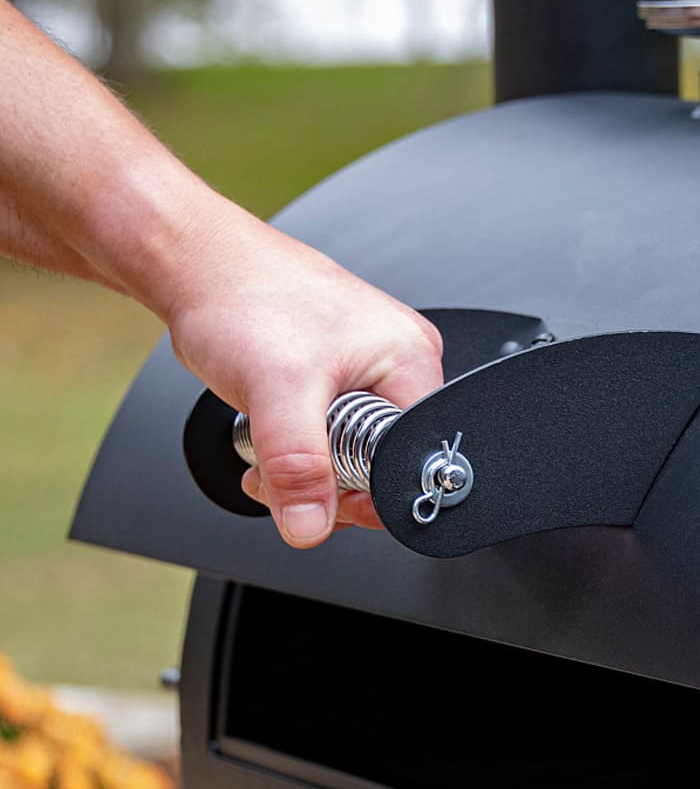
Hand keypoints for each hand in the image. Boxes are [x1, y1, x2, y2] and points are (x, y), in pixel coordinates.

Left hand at [164, 206, 443, 546]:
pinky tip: (272, 431)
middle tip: (281, 475)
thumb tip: (311, 525)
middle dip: (329, 481)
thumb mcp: (275, 391)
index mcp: (413, 359)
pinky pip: (332, 429)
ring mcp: (371, 366)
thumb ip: (298, 466)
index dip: (369, 491)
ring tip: (269, 448)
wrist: (196, 263)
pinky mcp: (340, 370)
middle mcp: (402, 361)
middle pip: (385, 460)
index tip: (322, 501)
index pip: (414, 457)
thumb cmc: (242, 298)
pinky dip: (298, 444)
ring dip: (307, 465)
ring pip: (353, 450)